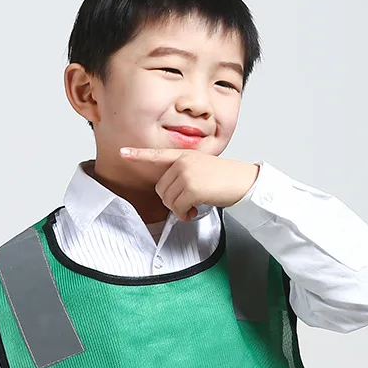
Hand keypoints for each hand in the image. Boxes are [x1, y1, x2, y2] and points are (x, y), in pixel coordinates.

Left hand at [119, 147, 259, 221]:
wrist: (244, 181)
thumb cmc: (226, 179)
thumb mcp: (203, 168)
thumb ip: (185, 174)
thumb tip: (172, 196)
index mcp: (185, 155)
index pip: (157, 155)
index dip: (138, 155)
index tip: (123, 153)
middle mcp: (183, 162)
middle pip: (161, 188)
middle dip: (172, 201)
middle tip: (188, 203)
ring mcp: (187, 173)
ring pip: (167, 199)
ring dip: (178, 209)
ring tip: (193, 207)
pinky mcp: (191, 187)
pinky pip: (177, 208)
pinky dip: (184, 215)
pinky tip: (194, 211)